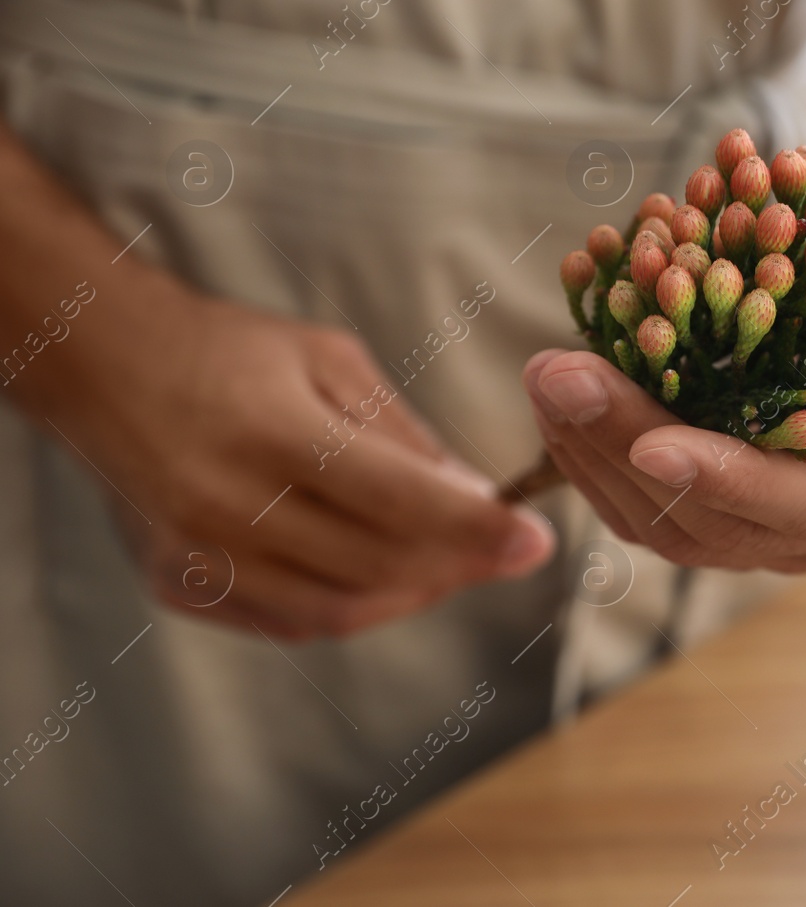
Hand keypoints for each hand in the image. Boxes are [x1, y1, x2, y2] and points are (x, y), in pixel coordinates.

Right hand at [53, 289, 554, 639]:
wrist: (104, 366)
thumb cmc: (232, 351)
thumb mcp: (331, 360)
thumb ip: (403, 437)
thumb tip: (476, 499)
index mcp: (270, 435)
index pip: (398, 502)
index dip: (477, 529)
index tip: (536, 540)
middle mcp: (226, 507)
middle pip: (376, 566)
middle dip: (459, 564)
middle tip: (506, 548)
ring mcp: (197, 557)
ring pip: (338, 610)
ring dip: (413, 592)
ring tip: (455, 560)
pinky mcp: (179, 586)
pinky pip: (291, 620)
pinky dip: (354, 603)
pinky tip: (387, 571)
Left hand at [523, 233, 805, 570]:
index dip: (733, 482)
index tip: (654, 443)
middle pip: (714, 520)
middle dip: (625, 451)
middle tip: (557, 374)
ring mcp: (776, 518)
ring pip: (666, 521)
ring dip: (593, 455)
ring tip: (544, 375)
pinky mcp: (731, 496)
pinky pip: (650, 497)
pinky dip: (595, 446)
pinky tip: (561, 386)